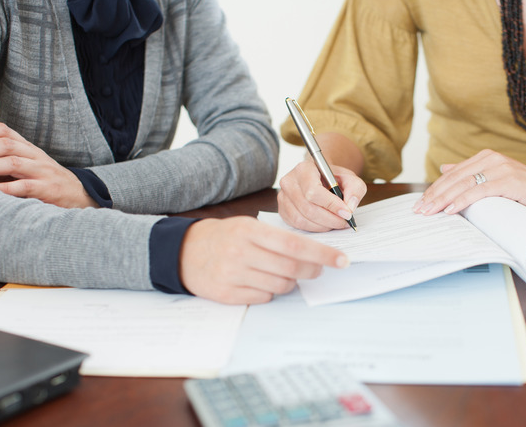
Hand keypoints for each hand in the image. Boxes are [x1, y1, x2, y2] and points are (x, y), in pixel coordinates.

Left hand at [0, 123, 97, 207]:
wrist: (81, 196)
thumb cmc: (45, 182)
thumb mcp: (27, 165)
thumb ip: (3, 160)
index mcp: (28, 147)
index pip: (3, 130)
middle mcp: (35, 156)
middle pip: (5, 145)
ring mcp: (43, 172)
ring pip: (12, 163)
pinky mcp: (49, 190)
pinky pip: (24, 187)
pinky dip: (4, 188)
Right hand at [179, 217, 349, 303]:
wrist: (185, 252)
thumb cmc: (225, 237)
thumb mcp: (248, 227)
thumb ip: (277, 238)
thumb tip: (314, 254)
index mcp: (249, 231)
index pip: (294, 244)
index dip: (321, 254)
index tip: (341, 260)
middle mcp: (240, 252)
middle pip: (290, 268)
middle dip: (311, 270)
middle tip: (317, 270)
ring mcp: (233, 275)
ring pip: (280, 285)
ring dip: (291, 282)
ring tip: (285, 274)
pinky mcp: (227, 294)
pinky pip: (263, 297)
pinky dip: (271, 292)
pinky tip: (263, 281)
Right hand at [277, 161, 366, 231]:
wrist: (321, 179)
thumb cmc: (334, 179)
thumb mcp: (350, 178)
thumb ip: (355, 189)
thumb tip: (350, 206)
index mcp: (304, 169)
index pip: (313, 191)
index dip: (331, 205)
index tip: (347, 213)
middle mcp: (289, 181)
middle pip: (308, 208)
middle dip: (330, 219)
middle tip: (344, 222)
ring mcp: (283, 197)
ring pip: (302, 219)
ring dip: (323, 226)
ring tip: (336, 223)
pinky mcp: (283, 210)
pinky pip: (297, 225)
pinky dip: (314, 228)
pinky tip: (325, 224)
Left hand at [413, 149, 525, 218]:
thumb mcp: (497, 181)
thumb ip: (473, 174)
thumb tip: (445, 168)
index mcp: (486, 157)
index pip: (453, 174)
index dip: (435, 189)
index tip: (421, 203)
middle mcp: (491, 159)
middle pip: (454, 178)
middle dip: (434, 195)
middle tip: (419, 210)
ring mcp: (501, 168)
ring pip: (463, 184)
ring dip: (443, 199)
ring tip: (430, 212)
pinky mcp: (509, 180)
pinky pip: (479, 191)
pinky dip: (462, 201)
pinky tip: (450, 210)